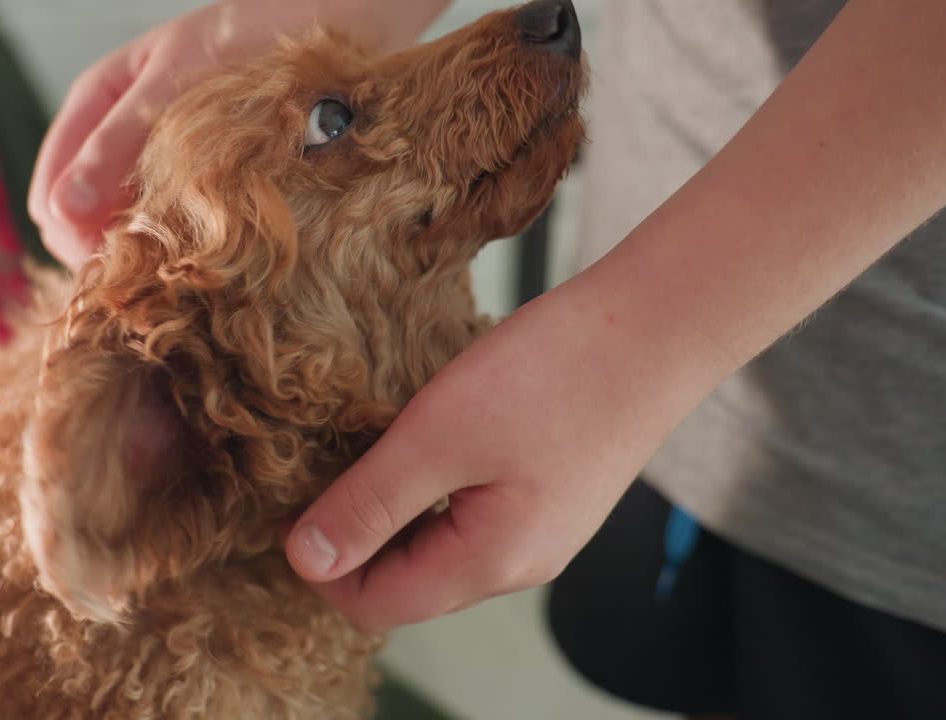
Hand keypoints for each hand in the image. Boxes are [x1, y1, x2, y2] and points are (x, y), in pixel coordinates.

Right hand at [28, 0, 451, 268]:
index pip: (51, 198)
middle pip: (82, 229)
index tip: (116, 266)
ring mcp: (160, 168)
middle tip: (158, 271)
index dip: (73, 240)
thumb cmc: (254, 37)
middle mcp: (121, 142)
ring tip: (187, 263)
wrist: (330, 27)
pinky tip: (209, 256)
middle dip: (108, 255)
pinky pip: (173, 237)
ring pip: (128, 239)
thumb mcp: (172, 82)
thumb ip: (115, 145)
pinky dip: (182, 253)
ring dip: (147, 260)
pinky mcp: (202, 189)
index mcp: (97, 104)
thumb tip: (61, 211)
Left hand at [283, 279, 694, 630]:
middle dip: (353, 541)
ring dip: (390, 514)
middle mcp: (518, 564)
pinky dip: (430, 492)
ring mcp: (539, 533)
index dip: (320, 567)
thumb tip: (305, 560)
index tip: (291, 506)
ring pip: (437, 549)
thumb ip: (369, 504)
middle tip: (319, 474)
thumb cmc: (552, 375)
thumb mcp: (437, 436)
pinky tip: (421, 445)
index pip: (375, 607)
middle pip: (407, 584)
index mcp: (489, 563)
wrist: (654, 327)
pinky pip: (469, 518)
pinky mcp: (550, 498)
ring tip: (366, 454)